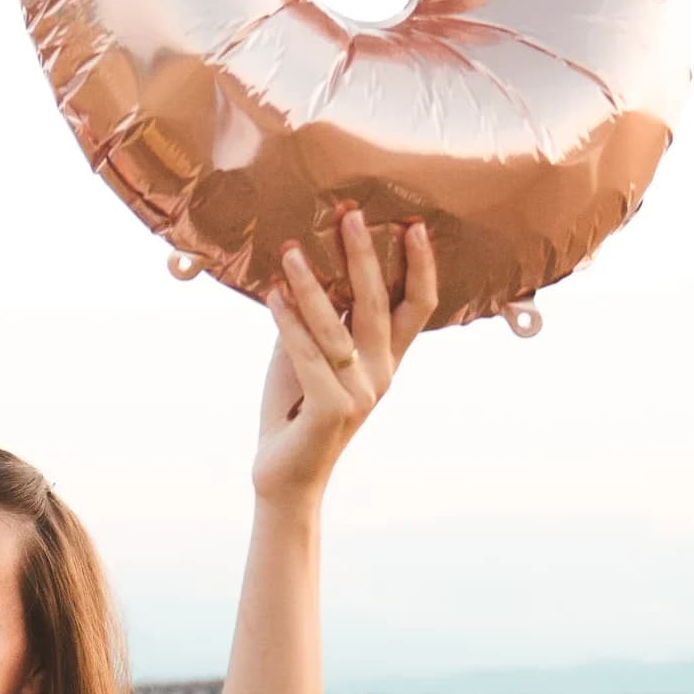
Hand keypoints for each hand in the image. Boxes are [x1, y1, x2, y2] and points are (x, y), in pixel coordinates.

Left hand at [254, 210, 437, 508]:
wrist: (286, 478)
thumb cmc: (295, 411)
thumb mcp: (309, 357)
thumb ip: (318, 319)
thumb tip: (308, 264)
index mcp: (385, 360)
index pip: (417, 306)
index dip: (420, 266)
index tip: (413, 225)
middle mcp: (381, 374)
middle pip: (379, 304)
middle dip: (364, 257)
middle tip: (350, 215)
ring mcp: (360, 392)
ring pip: (337, 326)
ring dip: (312, 284)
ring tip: (291, 250)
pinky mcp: (332, 408)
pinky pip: (307, 354)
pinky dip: (289, 322)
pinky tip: (273, 295)